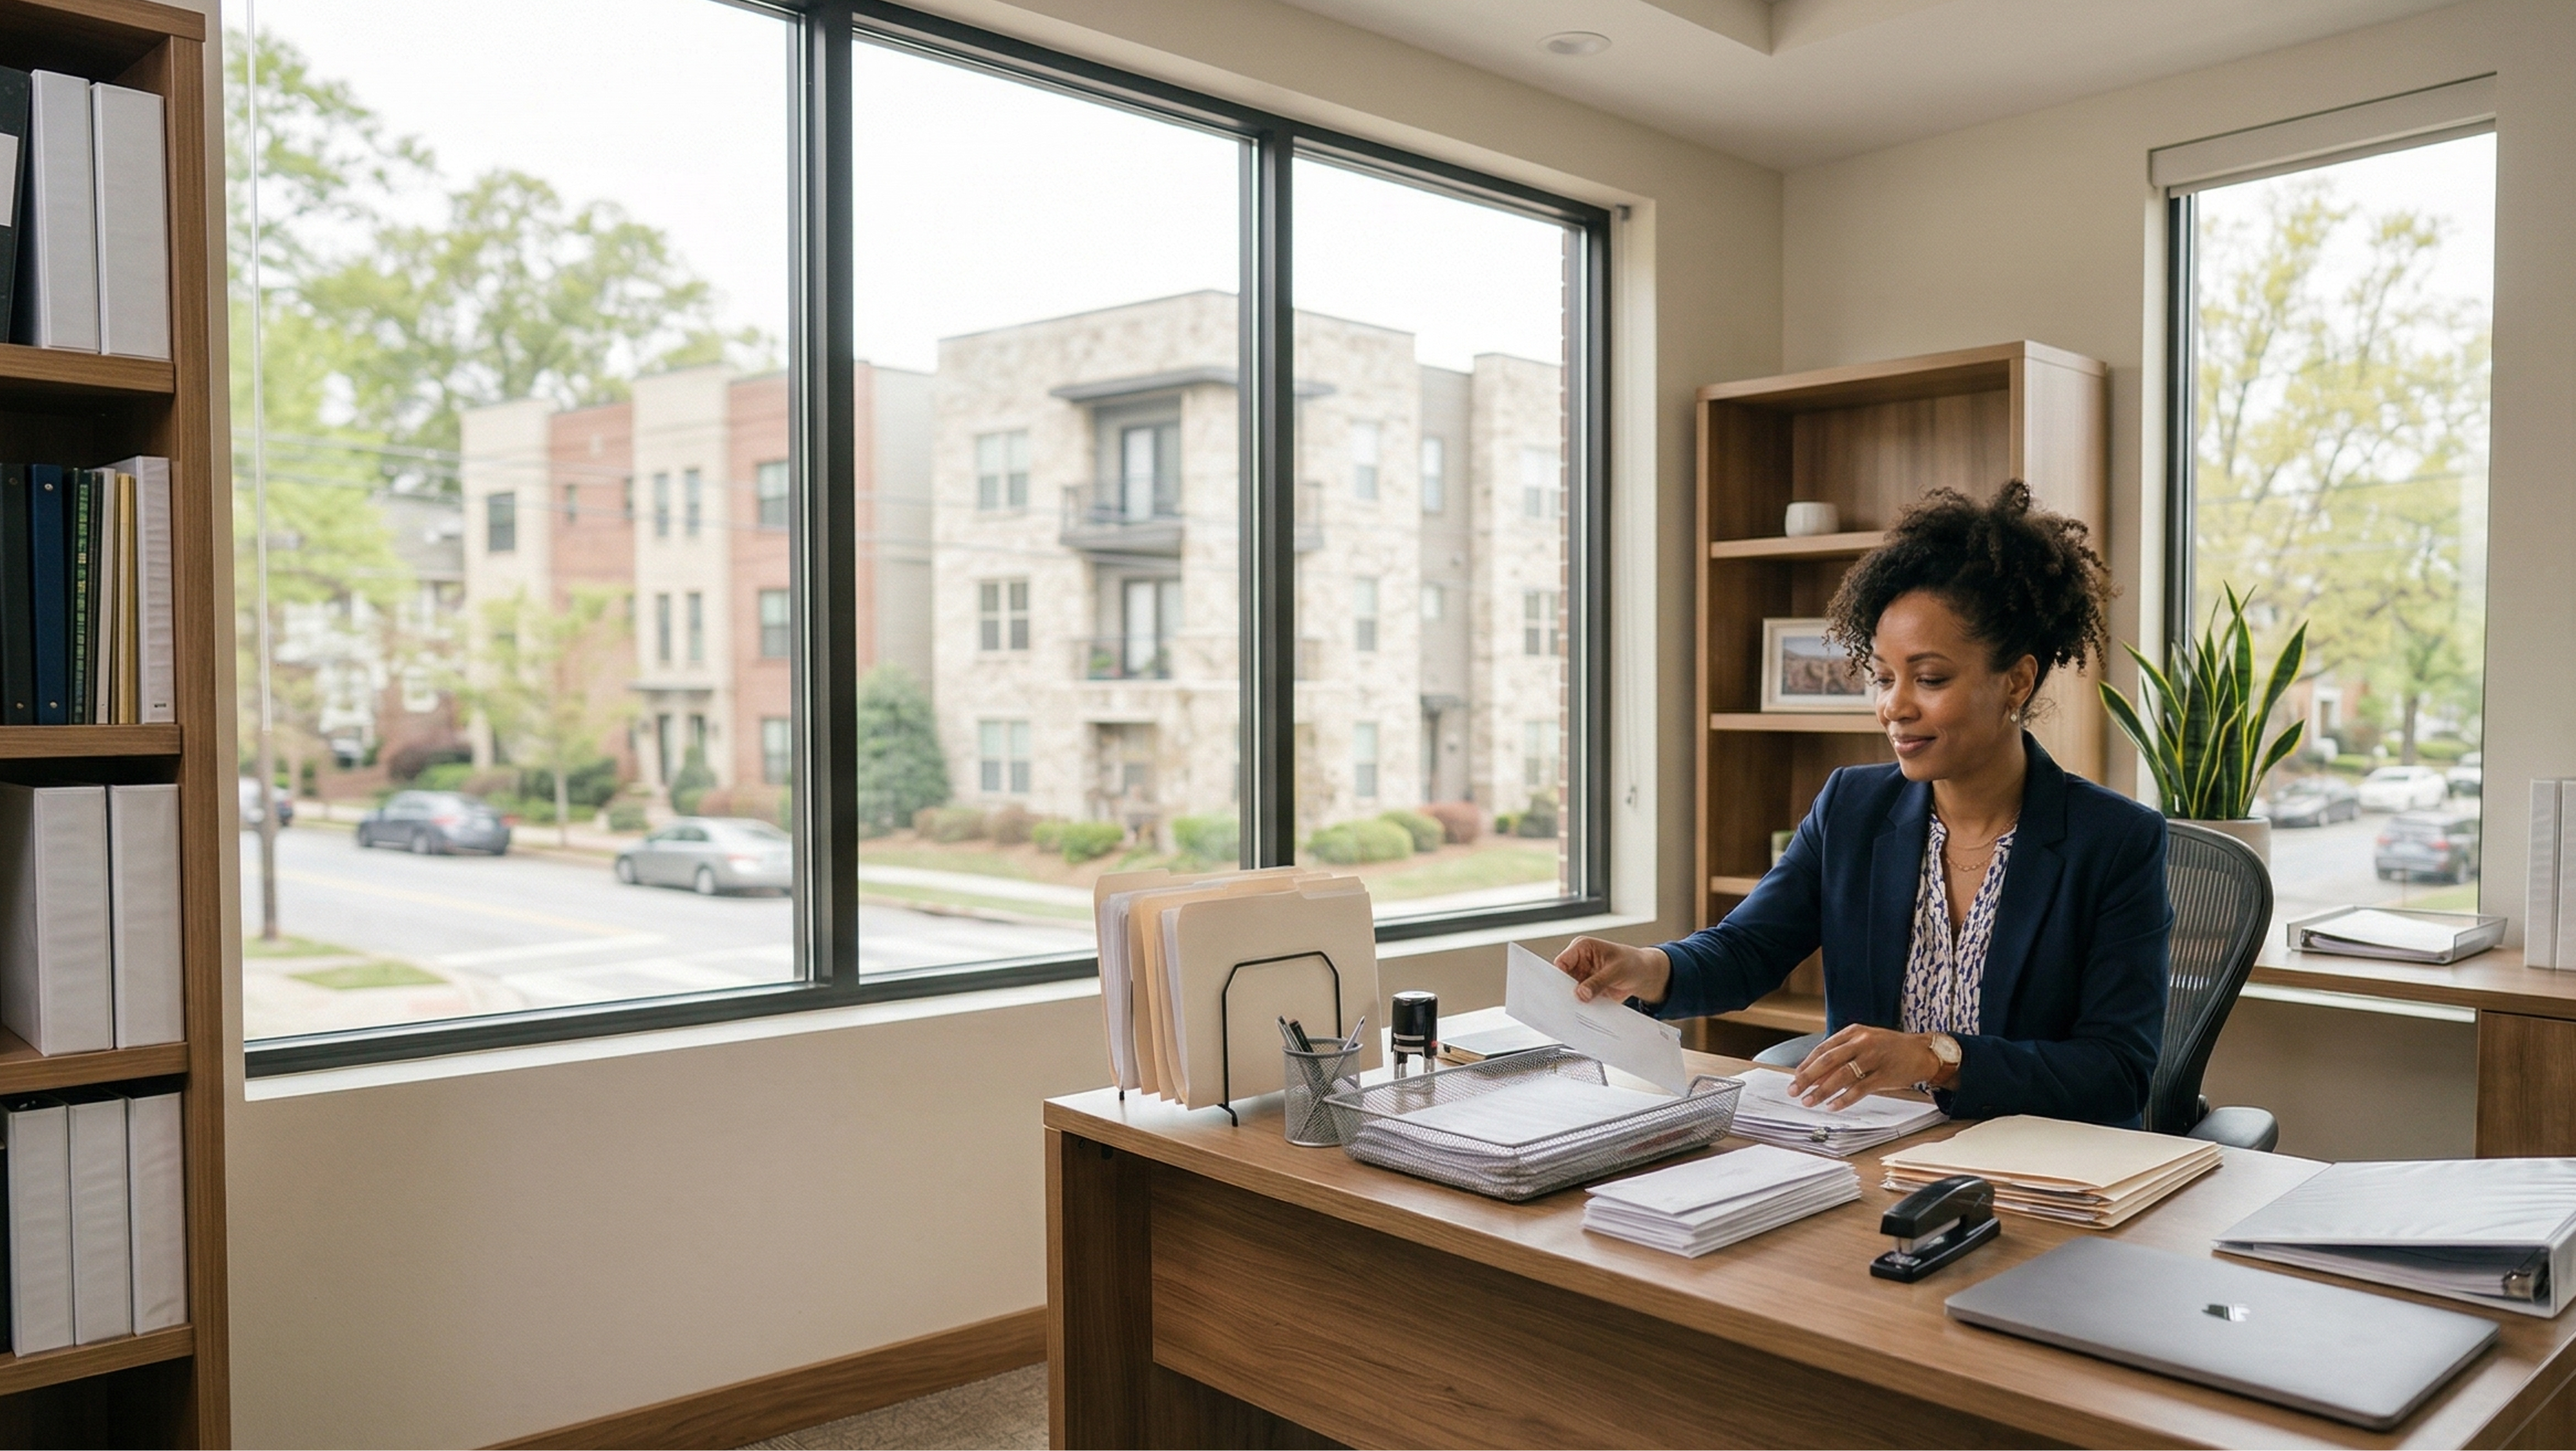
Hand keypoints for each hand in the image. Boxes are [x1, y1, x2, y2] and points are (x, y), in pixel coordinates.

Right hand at [1553, 937, 1669, 1007]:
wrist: (1643, 975)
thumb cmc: (1632, 964)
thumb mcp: (1617, 971)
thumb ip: (1598, 982)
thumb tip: (1581, 994)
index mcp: (1582, 948)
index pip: (1562, 962)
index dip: (1558, 976)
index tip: (1561, 991)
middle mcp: (1578, 962)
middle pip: (1562, 978)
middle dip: (1564, 991)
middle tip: (1568, 1004)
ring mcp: (1582, 976)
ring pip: (1568, 991)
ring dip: (1573, 1001)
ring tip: (1577, 1011)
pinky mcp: (1586, 989)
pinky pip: (1579, 1000)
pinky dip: (1581, 1007)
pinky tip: (1584, 1013)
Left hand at [1787, 1025, 1944, 1109]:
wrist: (1922, 1052)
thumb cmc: (1889, 1048)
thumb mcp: (1864, 1043)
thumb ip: (1842, 1055)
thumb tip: (1815, 1076)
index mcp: (1854, 1032)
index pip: (1823, 1048)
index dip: (1807, 1064)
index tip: (1794, 1078)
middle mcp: (1862, 1043)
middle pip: (1828, 1061)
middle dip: (1808, 1077)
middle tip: (1794, 1091)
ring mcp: (1874, 1058)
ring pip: (1842, 1076)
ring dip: (1822, 1091)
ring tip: (1809, 1102)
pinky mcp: (1884, 1075)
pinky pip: (1860, 1089)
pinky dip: (1844, 1099)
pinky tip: (1833, 1106)